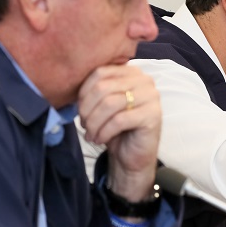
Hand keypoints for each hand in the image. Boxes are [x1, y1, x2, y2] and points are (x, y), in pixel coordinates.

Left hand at [78, 64, 160, 199]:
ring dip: (94, 123)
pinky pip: (119, 120)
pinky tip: (100, 139)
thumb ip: (94, 89)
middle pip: (103, 87)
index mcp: (131, 72)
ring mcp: (151, 97)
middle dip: (87, 109)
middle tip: (84, 125)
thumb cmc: (116, 128)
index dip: (83, 92)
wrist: (133, 154)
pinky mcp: (153, 116)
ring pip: (110, 104)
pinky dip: (104, 132)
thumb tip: (72, 87)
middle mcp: (144, 80)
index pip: (100, 72)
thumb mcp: (103, 104)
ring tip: (91, 134)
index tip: (80, 110)